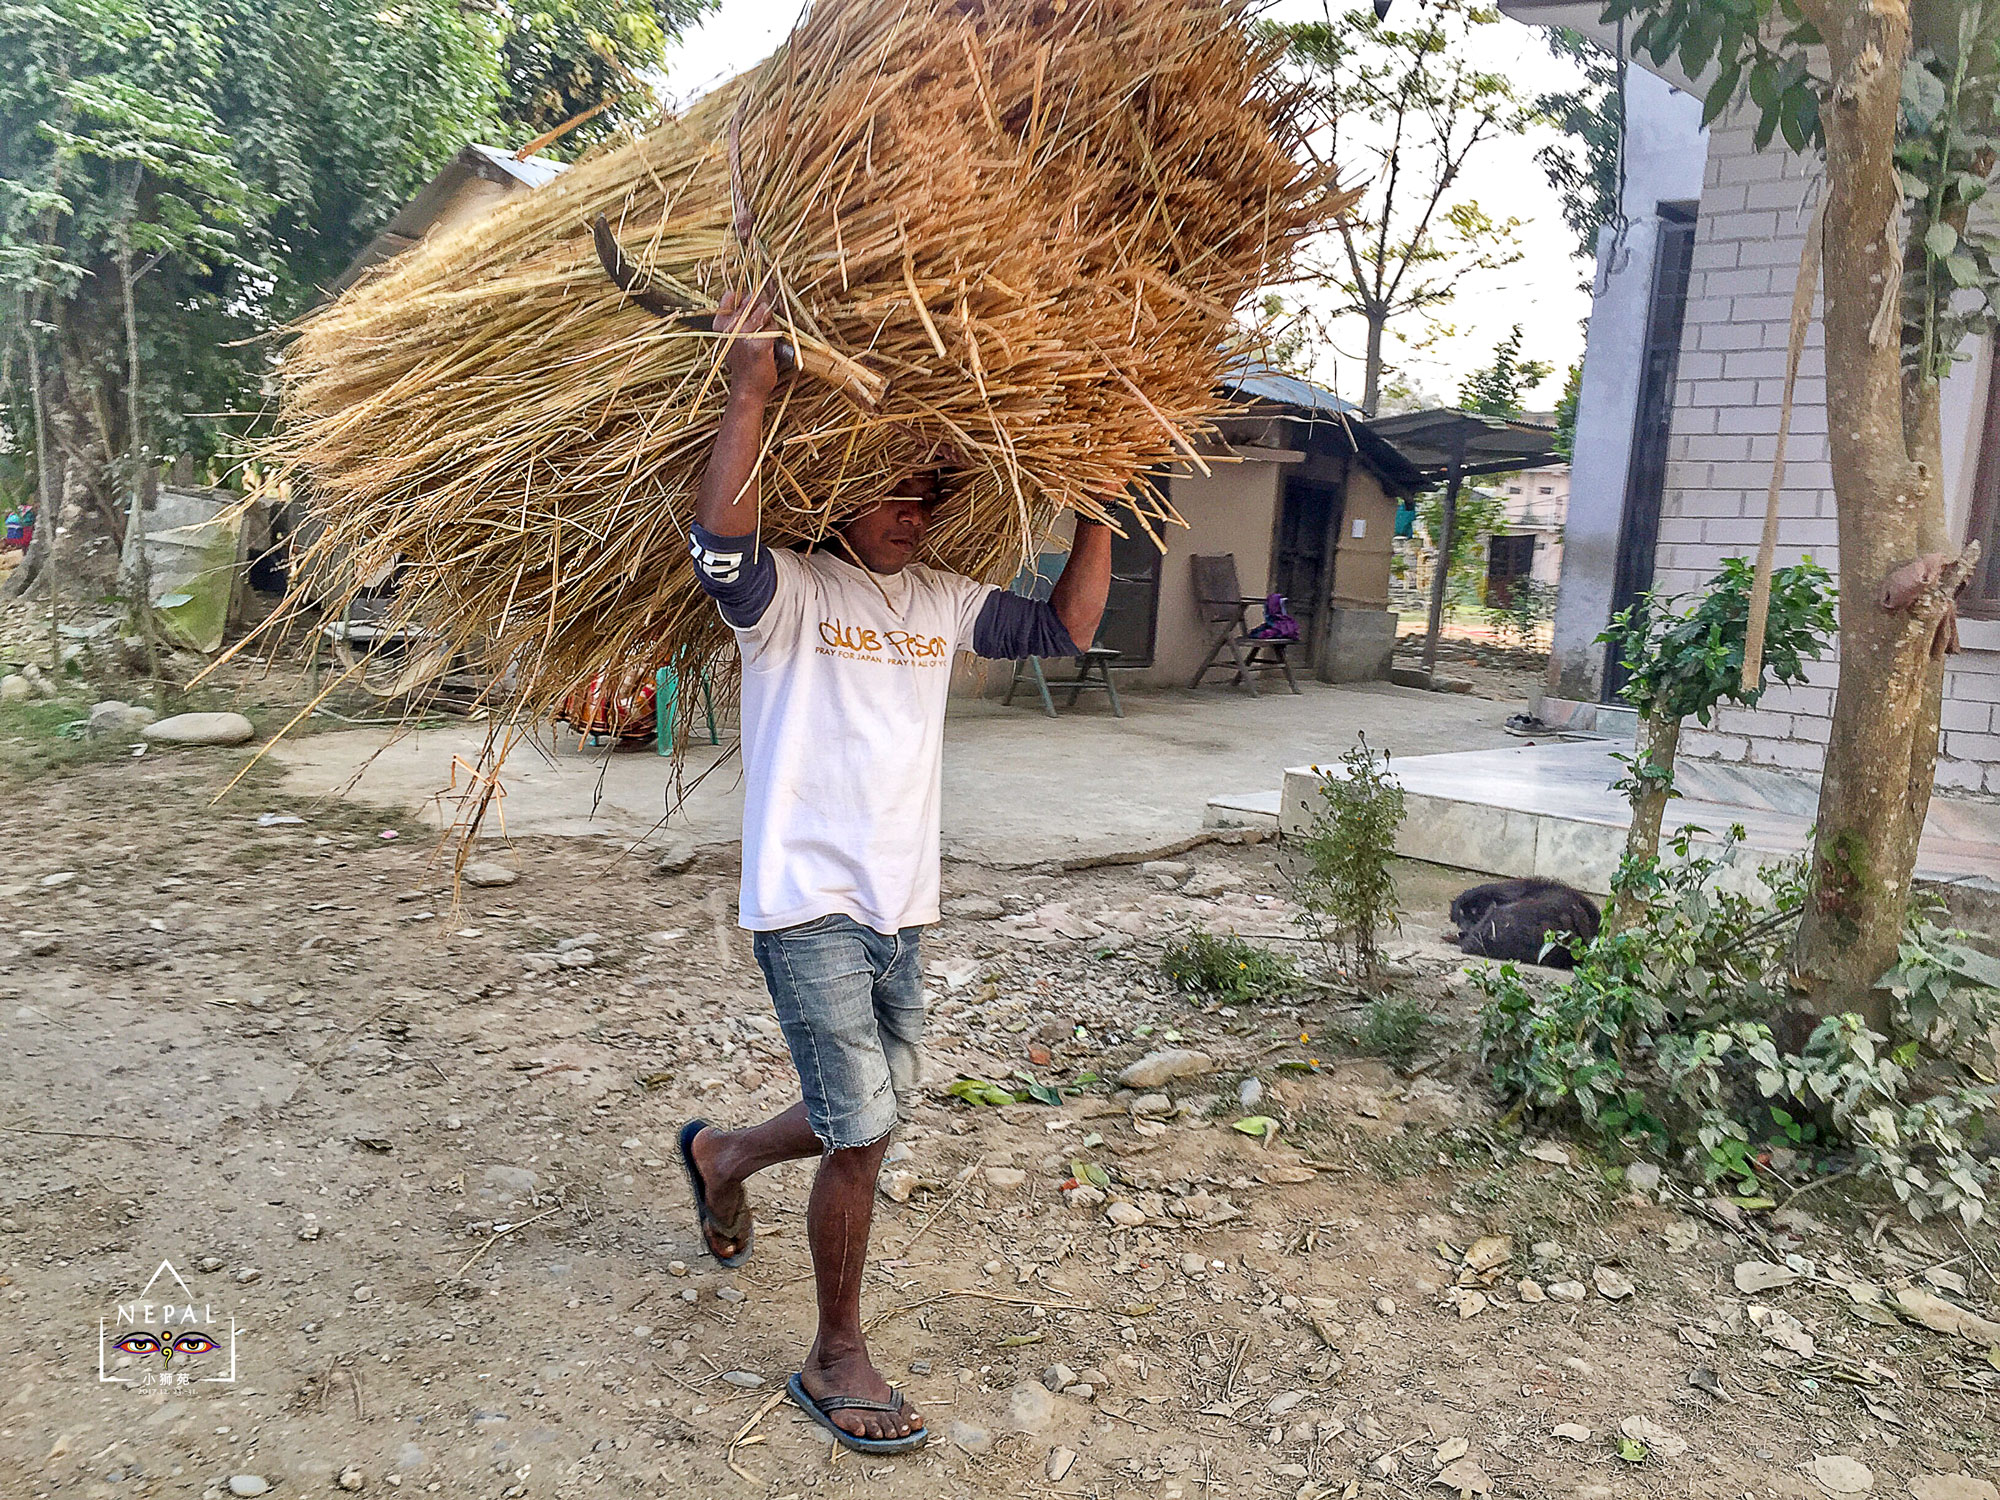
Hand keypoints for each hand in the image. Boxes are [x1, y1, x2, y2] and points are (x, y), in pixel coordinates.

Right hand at [715, 289, 779, 404]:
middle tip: (761, 324)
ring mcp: (745, 334)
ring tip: (767, 335)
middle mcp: (730, 326)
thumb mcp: (730, 340)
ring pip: (765, 312)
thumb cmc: (742, 364)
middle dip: (760, 308)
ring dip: (770, 321)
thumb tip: (747, 297)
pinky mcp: (761, 343)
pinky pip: (774, 327)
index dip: (743, 298)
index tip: (748, 306)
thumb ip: (735, 320)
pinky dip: (776, 333)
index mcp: (719, 324)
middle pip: (752, 300)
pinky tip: (772, 343)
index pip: (730, 295)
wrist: (746, 389)